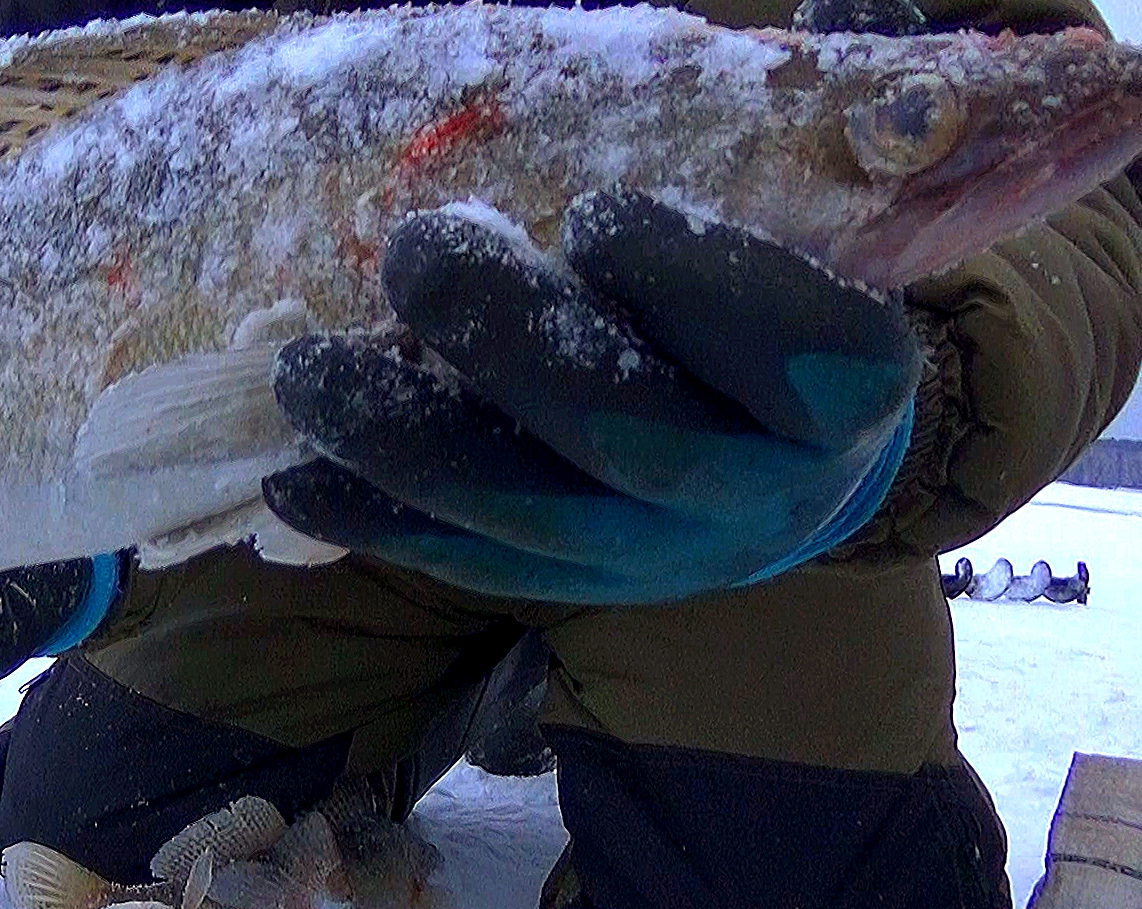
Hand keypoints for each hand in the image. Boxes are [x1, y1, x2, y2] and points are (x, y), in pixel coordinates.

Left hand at [262, 191, 919, 603]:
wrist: (785, 450)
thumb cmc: (768, 293)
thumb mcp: (781, 232)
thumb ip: (732, 178)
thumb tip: (625, 88)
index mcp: (847, 388)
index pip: (797, 357)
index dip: (692, 289)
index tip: (593, 211)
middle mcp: (766, 493)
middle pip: (641, 444)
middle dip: (513, 350)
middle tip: (414, 257)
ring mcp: (669, 560)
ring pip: (538, 521)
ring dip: (408, 446)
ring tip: (307, 372)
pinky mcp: (581, 587)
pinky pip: (474, 567)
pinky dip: (380, 523)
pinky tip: (294, 480)